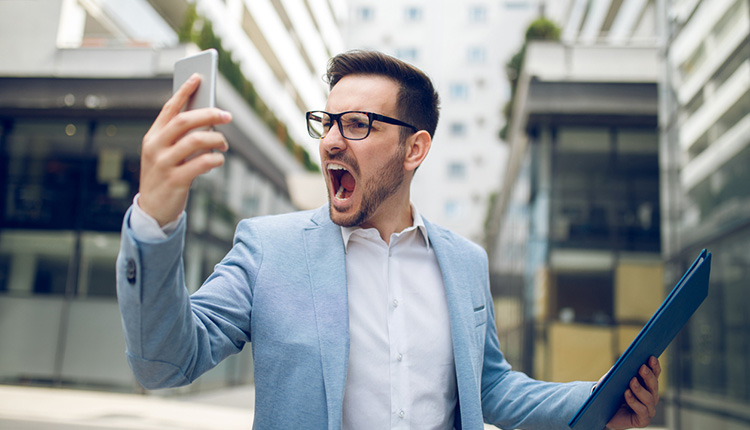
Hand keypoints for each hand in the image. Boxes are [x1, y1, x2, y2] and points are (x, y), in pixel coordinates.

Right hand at [138, 73, 231, 225]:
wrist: (152, 210)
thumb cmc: (164, 176)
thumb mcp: (165, 154)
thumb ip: (180, 138)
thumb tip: (208, 119)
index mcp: (153, 136)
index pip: (170, 108)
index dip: (184, 91)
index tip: (198, 76)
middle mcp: (156, 147)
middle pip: (185, 121)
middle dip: (209, 114)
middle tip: (227, 115)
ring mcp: (164, 163)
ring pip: (195, 140)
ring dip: (216, 139)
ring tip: (224, 144)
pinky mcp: (175, 180)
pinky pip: (201, 163)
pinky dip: (215, 159)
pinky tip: (218, 160)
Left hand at [605, 356, 661, 428]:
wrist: (602, 413)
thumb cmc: (609, 394)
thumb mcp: (612, 380)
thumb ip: (619, 372)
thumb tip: (623, 362)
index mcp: (646, 385)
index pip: (654, 374)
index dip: (654, 366)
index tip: (651, 357)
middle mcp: (651, 397)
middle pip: (653, 386)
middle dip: (648, 376)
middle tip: (642, 367)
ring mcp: (648, 410)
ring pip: (649, 398)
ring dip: (640, 389)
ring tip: (632, 381)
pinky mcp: (642, 420)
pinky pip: (641, 410)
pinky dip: (634, 401)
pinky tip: (627, 393)